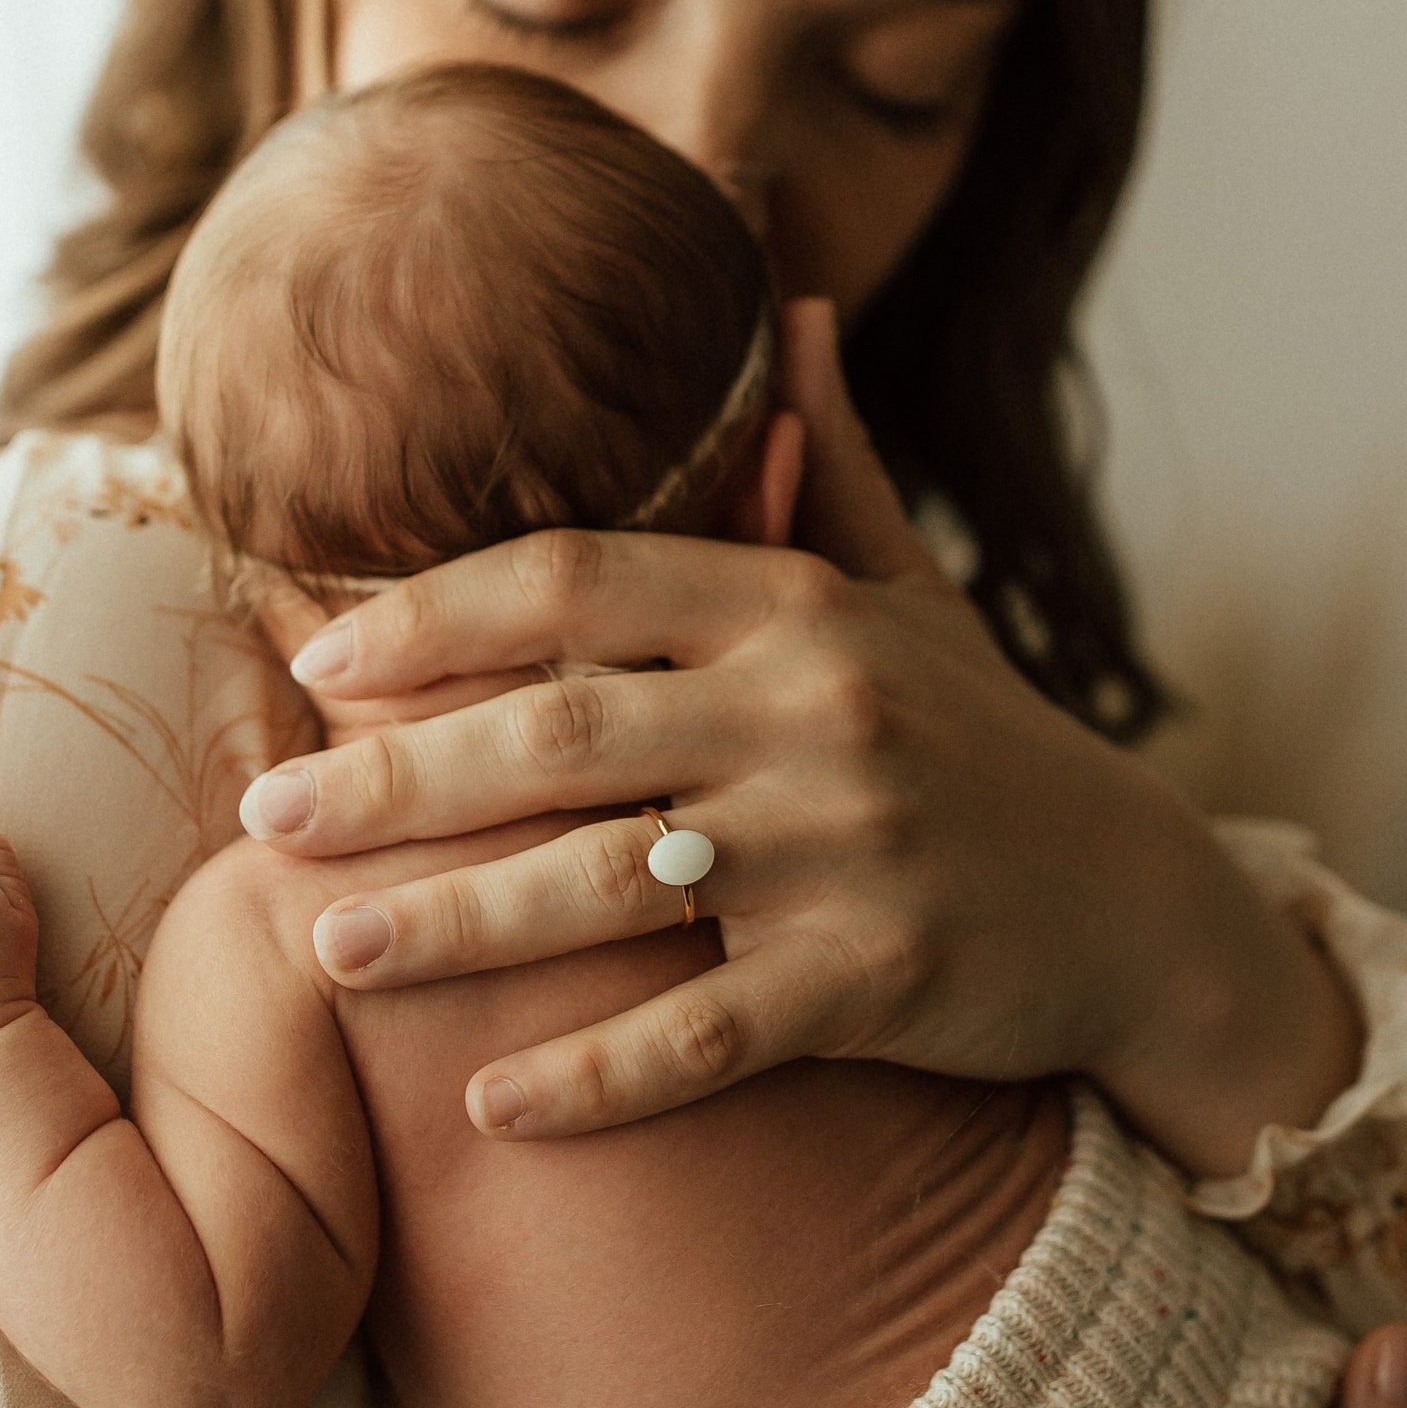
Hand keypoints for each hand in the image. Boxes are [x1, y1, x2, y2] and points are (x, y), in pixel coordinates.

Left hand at [232, 304, 1357, 1157]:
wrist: (1145, 908)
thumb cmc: (989, 747)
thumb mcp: (914, 593)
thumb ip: (831, 460)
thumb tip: (795, 300)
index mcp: (800, 606)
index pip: (577, 578)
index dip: (432, 615)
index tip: (315, 662)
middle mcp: (819, 711)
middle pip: (560, 735)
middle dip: (395, 778)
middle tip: (261, 822)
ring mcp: (851, 848)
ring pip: (607, 887)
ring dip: (453, 924)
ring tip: (329, 951)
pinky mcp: (882, 979)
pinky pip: (707, 1034)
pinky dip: (596, 1077)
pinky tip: (491, 1108)